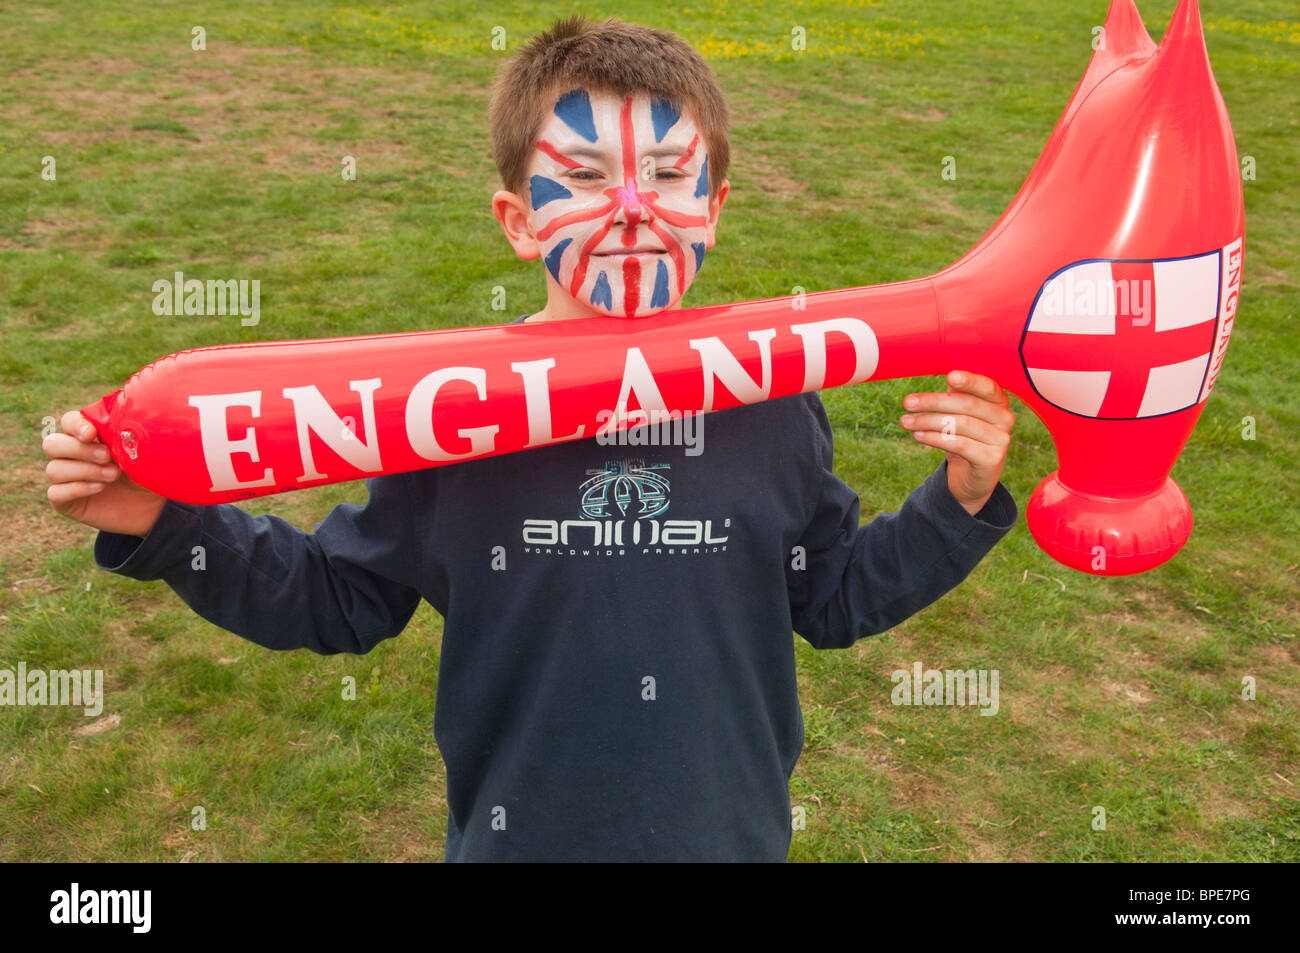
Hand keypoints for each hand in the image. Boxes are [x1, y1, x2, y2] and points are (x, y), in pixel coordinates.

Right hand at [44, 410, 165, 536]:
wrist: (153, 507)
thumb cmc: (146, 474)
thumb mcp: (141, 453)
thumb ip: (126, 436)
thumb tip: (122, 422)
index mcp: (88, 437)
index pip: (68, 422)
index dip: (75, 425)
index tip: (92, 434)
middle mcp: (72, 456)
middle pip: (52, 444)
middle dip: (78, 449)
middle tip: (107, 456)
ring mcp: (66, 480)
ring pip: (54, 469)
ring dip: (84, 470)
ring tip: (113, 475)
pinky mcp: (65, 502)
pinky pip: (55, 493)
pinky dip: (76, 489)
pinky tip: (99, 488)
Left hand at [899, 370, 1014, 516]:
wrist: (973, 475)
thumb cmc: (965, 436)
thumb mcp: (960, 412)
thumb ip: (955, 392)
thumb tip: (941, 371)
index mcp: (999, 401)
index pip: (986, 386)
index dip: (970, 381)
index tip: (950, 376)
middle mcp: (1005, 417)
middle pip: (967, 405)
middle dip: (933, 402)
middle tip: (907, 402)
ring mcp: (1001, 439)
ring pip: (961, 424)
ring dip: (928, 421)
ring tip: (905, 421)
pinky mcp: (992, 459)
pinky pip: (960, 444)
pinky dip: (935, 438)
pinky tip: (918, 435)